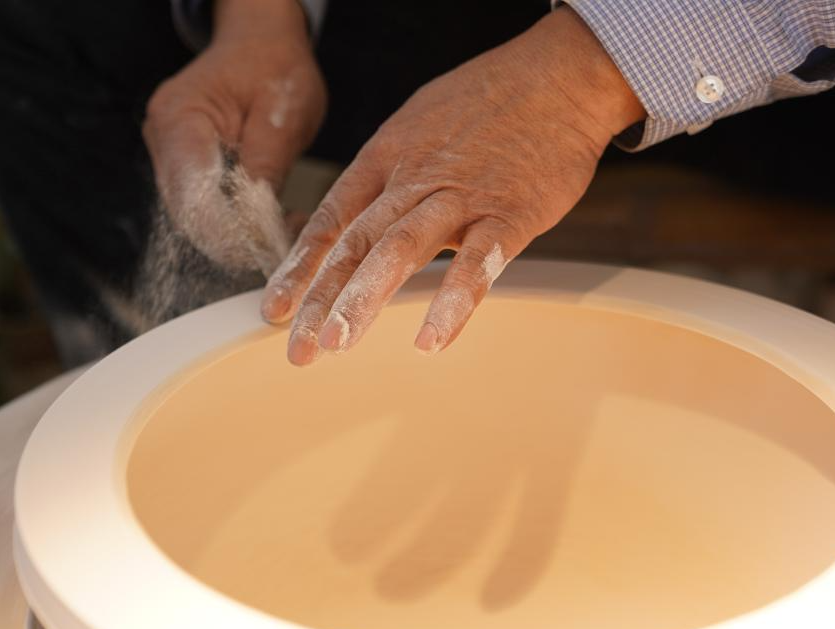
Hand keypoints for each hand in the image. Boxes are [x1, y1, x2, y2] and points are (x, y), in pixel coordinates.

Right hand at [143, 0, 325, 271]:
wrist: (262, 44)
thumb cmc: (274, 68)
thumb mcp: (282, 115)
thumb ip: (266, 166)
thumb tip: (258, 224)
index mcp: (179, 119)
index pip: (192, 195)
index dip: (227, 231)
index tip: (268, 244)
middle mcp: (164, 140)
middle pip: (189, 213)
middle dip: (236, 238)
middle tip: (285, 241)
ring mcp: (170, 155)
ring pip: (197, 217)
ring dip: (239, 233)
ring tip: (286, 228)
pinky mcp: (185, 167)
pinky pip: (206, 206)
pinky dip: (237, 220)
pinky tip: (273, 218)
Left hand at [261, 7, 644, 364]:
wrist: (559, 76)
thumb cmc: (490, 102)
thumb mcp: (420, 125)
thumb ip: (391, 174)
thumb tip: (363, 215)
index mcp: (388, 157)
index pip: (332, 219)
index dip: (300, 266)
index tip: (276, 308)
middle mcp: (413, 179)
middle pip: (355, 243)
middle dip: (321, 298)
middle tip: (298, 347)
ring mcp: (461, 197)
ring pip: (400, 250)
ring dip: (365, 298)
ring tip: (337, 343)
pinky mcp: (509, 215)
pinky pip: (477, 264)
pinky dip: (452, 303)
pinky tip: (431, 341)